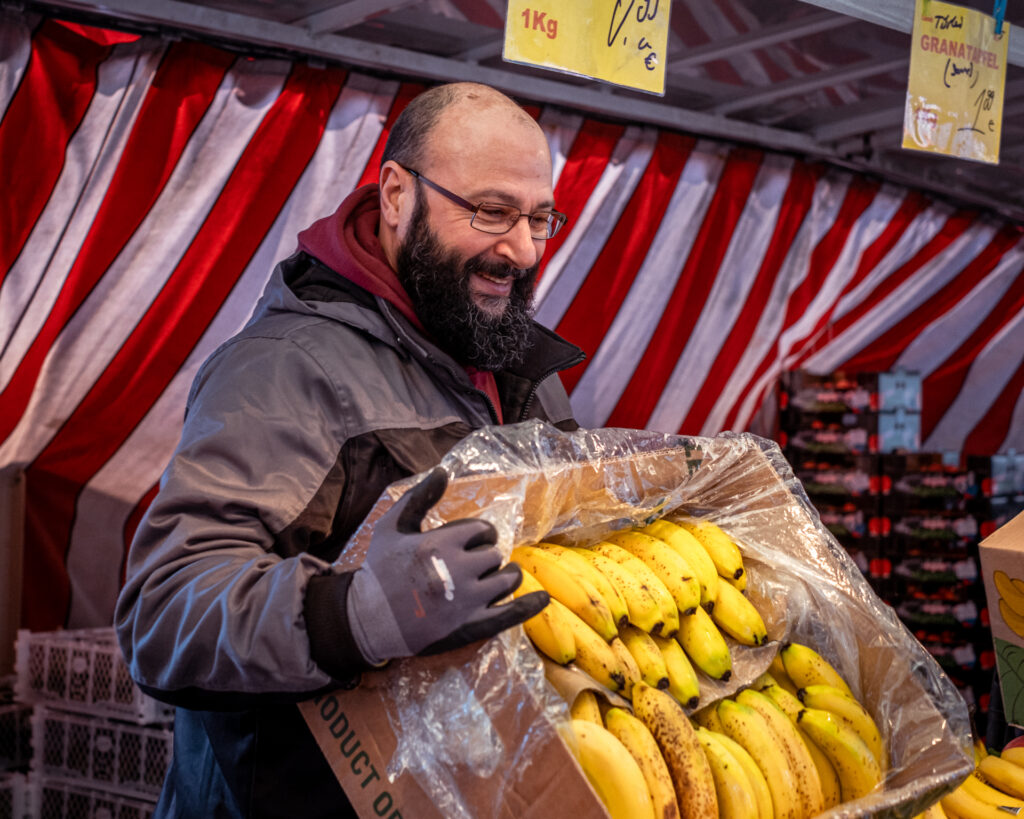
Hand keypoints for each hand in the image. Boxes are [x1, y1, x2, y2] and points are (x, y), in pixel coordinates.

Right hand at [346, 468, 548, 663]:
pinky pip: (510, 613)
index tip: (464, 545)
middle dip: (485, 557)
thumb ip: (419, 497)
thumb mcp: (392, 526)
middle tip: (468, 567)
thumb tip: (443, 470)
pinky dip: (529, 605)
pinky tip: (542, 598)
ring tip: (490, 580)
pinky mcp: (471, 627)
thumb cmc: (379, 570)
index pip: (482, 530)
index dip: (477, 536)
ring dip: (503, 577)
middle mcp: (457, 571)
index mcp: (440, 543)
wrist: (367, 619)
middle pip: (495, 555)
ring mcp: (466, 601)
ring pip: (506, 579)